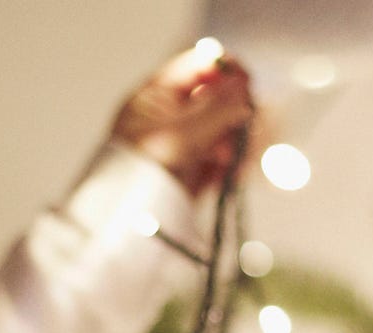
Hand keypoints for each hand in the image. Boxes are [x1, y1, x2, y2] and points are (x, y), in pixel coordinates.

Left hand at [110, 43, 258, 197]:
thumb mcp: (179, 135)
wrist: (123, 226)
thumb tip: (244, 83)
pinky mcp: (195, 172)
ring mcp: (185, 143)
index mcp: (157, 96)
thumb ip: (215, 108)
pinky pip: (225, 157)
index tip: (248, 84)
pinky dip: (235, 163)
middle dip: (237, 111)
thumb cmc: (141, 173)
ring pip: (227, 128)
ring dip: (238, 140)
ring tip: (236, 160)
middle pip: (219, 97)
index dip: (227, 71)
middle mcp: (171, 115)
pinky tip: (236, 174)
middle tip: (247, 126)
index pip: (199, 67)